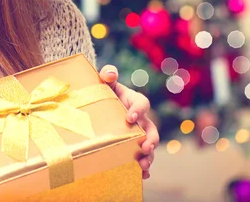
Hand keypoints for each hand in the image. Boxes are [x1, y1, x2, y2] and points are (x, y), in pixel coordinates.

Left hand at [99, 65, 159, 179]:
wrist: (97, 105)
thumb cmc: (103, 91)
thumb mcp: (104, 82)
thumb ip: (107, 73)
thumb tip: (110, 73)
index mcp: (134, 101)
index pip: (142, 104)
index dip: (138, 110)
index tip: (129, 117)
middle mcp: (140, 119)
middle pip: (151, 129)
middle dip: (151, 140)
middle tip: (144, 147)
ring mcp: (137, 134)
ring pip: (149, 146)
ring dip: (149, 157)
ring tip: (143, 165)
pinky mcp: (132, 146)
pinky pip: (141, 157)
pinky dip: (144, 168)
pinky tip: (142, 176)